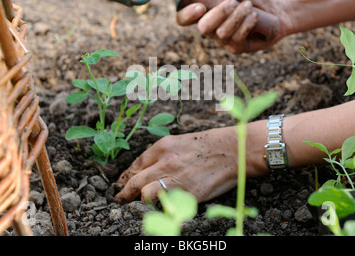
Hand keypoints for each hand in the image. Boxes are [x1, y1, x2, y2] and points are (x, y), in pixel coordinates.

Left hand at [115, 123, 269, 203]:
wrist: (234, 149)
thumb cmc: (210, 144)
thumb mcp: (181, 142)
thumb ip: (163, 154)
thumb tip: (148, 169)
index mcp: (163, 147)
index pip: (136, 164)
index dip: (125, 176)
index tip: (121, 183)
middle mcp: (166, 162)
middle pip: (135, 181)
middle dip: (124, 192)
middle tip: (120, 198)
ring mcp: (176, 178)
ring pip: (145, 194)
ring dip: (138, 201)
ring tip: (134, 206)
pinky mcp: (188, 194)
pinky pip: (166, 205)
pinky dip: (160, 209)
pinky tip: (158, 211)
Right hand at [176, 0, 292, 53]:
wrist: (279, 8)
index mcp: (205, 12)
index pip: (183, 19)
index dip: (187, 15)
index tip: (200, 6)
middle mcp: (211, 28)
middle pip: (203, 27)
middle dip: (220, 13)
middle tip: (234, 2)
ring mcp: (223, 40)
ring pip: (221, 33)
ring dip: (238, 16)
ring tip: (250, 7)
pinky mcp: (236, 48)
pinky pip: (235, 39)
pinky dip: (246, 25)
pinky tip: (255, 17)